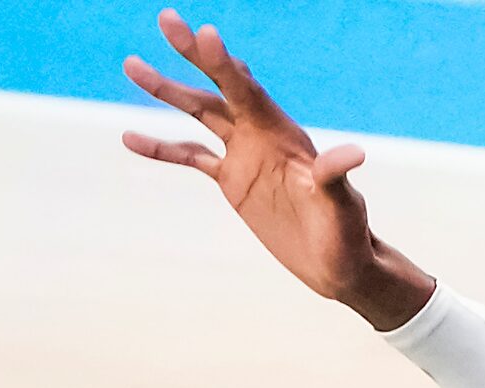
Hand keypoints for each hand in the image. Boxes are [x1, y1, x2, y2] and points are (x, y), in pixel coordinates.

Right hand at [122, 10, 431, 325]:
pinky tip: (130, 137)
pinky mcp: (232, 181)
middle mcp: (261, 135)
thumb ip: (336, 176)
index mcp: (284, 133)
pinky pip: (191, 157)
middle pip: (220, 87)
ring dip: (167, 90)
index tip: (204, 35)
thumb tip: (355, 154)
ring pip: (200, 114)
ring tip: (131, 65)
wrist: (337, 265)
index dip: (226, 65)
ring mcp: (244, 155)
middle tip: (167, 19)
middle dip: (194, 55)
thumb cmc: (347, 233)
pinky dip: (162, 148)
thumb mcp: (342, 205)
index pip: (249, 91)